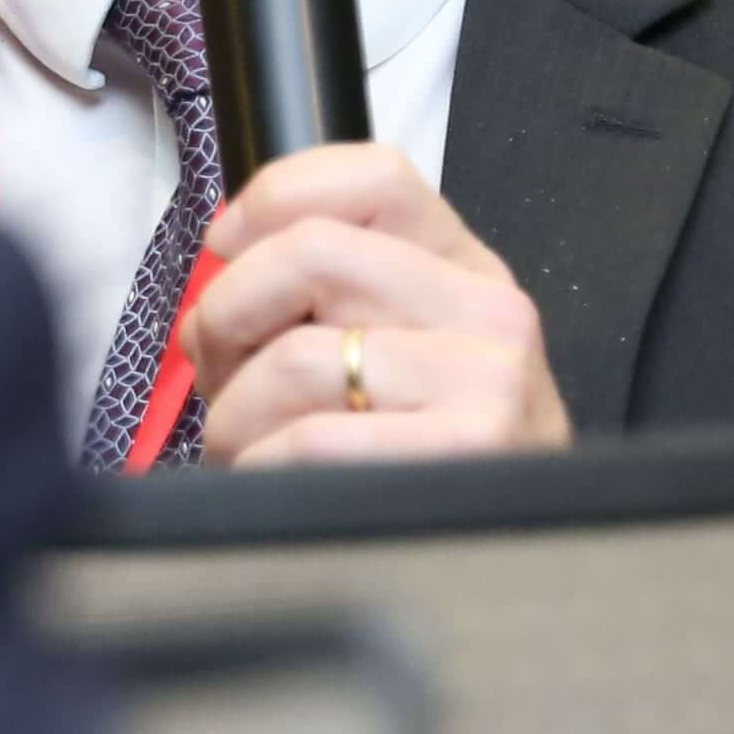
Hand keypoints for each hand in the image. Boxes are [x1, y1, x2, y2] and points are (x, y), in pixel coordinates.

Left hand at [180, 139, 574, 465]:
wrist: (516, 558)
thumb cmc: (428, 459)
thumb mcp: (396, 356)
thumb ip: (323, 297)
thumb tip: (217, 278)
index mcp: (466, 270)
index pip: (375, 176)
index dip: (276, 196)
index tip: (226, 249)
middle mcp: (489, 309)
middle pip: (310, 253)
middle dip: (228, 317)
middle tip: (219, 373)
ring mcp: (487, 377)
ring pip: (296, 358)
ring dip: (236, 414)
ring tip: (248, 448)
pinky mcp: (469, 448)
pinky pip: (314, 438)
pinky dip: (263, 466)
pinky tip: (277, 484)